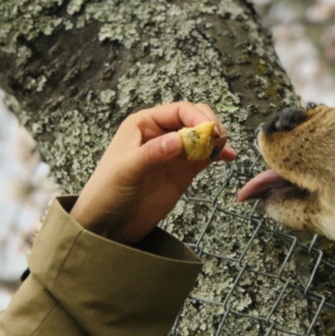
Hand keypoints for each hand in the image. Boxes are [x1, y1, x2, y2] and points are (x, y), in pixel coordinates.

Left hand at [71, 101, 238, 245]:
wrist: (107, 225)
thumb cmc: (107, 192)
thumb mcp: (126, 170)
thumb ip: (152, 153)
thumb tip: (179, 140)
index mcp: (143, 124)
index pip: (178, 110)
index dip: (197, 117)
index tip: (210, 132)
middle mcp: (161, 133)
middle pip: (194, 118)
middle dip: (209, 125)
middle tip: (218, 141)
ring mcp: (174, 152)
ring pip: (202, 136)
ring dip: (217, 139)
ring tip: (225, 152)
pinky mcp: (182, 171)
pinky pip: (204, 156)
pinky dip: (217, 154)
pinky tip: (228, 158)